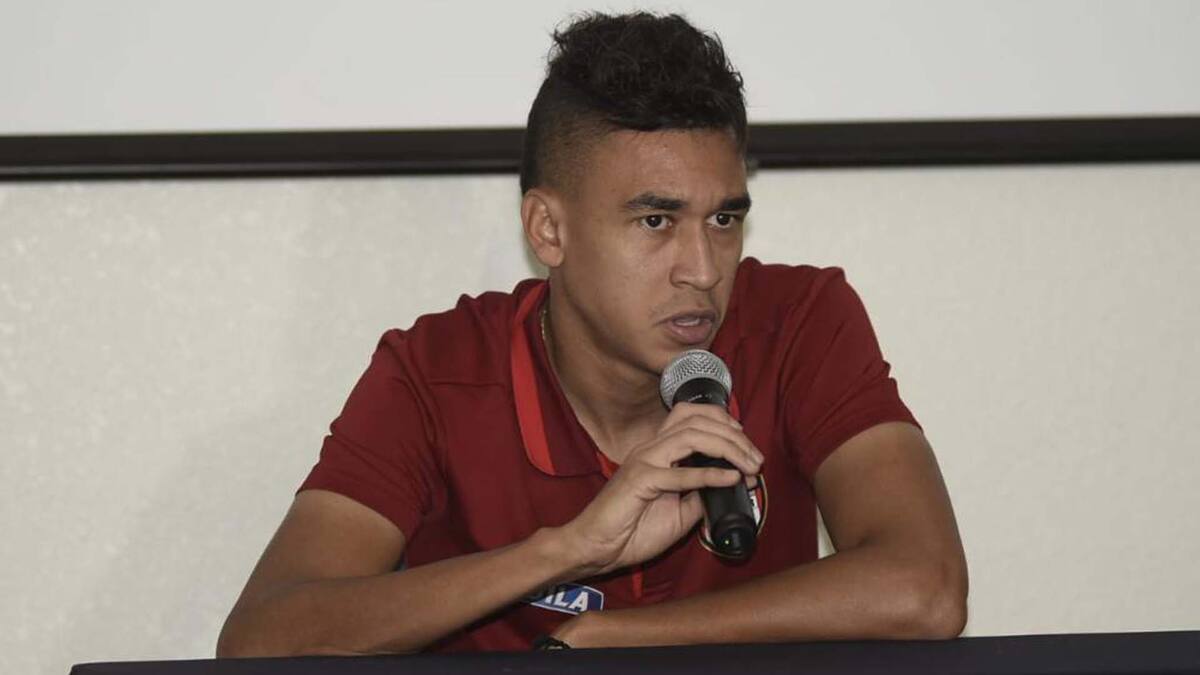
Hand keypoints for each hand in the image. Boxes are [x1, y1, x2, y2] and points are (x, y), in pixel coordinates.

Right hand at [558, 403, 762, 577]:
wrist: (597, 548)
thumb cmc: (632, 530)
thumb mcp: (678, 512)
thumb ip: (700, 495)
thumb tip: (731, 486)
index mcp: (658, 451)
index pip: (691, 416)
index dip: (723, 421)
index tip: (746, 442)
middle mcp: (651, 448)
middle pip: (697, 421)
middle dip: (734, 436)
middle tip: (757, 459)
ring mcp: (645, 461)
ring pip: (691, 436)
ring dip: (727, 448)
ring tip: (749, 466)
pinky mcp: (641, 481)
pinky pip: (680, 474)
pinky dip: (710, 474)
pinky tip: (730, 479)